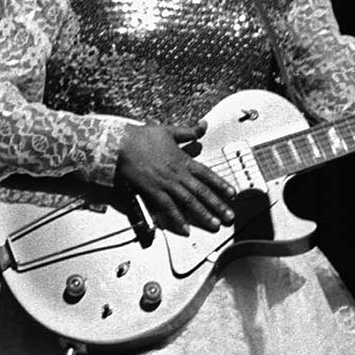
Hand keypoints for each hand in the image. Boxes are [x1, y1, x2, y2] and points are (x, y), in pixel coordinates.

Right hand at [115, 120, 235, 233]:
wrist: (122, 144)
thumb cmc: (143, 137)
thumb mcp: (169, 131)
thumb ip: (189, 131)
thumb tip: (203, 125)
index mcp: (183, 160)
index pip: (207, 174)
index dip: (221, 184)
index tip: (232, 194)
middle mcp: (178, 174)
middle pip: (202, 191)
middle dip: (218, 205)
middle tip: (229, 216)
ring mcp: (166, 184)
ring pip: (189, 202)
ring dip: (203, 214)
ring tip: (214, 224)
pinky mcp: (153, 191)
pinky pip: (168, 208)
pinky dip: (177, 219)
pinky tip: (185, 229)